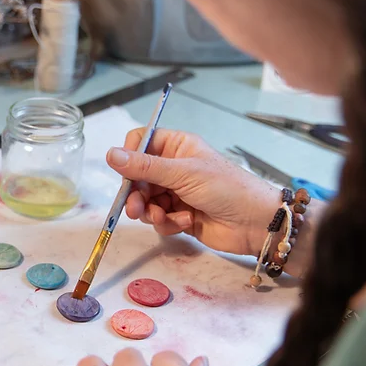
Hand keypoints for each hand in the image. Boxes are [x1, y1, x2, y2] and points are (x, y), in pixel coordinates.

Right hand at [107, 128, 279, 256]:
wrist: (255, 224)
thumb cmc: (226, 188)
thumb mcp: (183, 173)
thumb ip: (144, 167)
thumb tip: (109, 154)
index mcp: (177, 146)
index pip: (141, 142)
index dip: (129, 156)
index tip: (126, 172)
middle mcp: (173, 167)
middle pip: (137, 176)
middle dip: (136, 194)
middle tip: (136, 209)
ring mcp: (175, 192)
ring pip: (144, 200)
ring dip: (151, 211)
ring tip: (162, 217)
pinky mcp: (178, 215)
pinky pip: (158, 217)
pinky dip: (168, 222)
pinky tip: (185, 222)